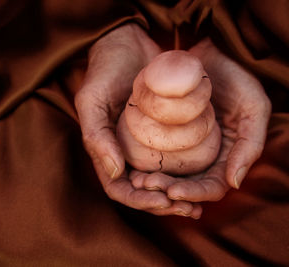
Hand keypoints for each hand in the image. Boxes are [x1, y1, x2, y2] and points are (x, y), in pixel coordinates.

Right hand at [75, 23, 201, 217]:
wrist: (126, 43)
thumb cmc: (104, 70)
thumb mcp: (91, 101)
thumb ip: (96, 136)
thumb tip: (114, 172)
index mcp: (106, 151)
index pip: (119, 188)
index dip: (139, 201)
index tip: (163, 201)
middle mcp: (126, 152)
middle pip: (143, 190)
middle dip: (163, 205)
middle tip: (189, 209)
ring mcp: (146, 144)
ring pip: (161, 180)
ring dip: (178, 196)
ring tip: (199, 205)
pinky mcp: (164, 132)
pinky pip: (176, 159)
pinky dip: (188, 174)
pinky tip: (206, 177)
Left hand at [130, 38, 271, 202]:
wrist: (211, 50)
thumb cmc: (238, 77)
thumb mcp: (253, 108)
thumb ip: (250, 146)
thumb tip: (234, 184)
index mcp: (226, 156)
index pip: (211, 187)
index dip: (194, 194)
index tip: (173, 193)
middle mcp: (203, 155)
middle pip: (186, 184)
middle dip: (167, 190)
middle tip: (147, 185)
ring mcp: (183, 145)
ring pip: (167, 173)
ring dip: (153, 181)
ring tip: (137, 180)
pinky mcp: (164, 132)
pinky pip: (152, 153)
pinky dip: (143, 163)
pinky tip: (130, 165)